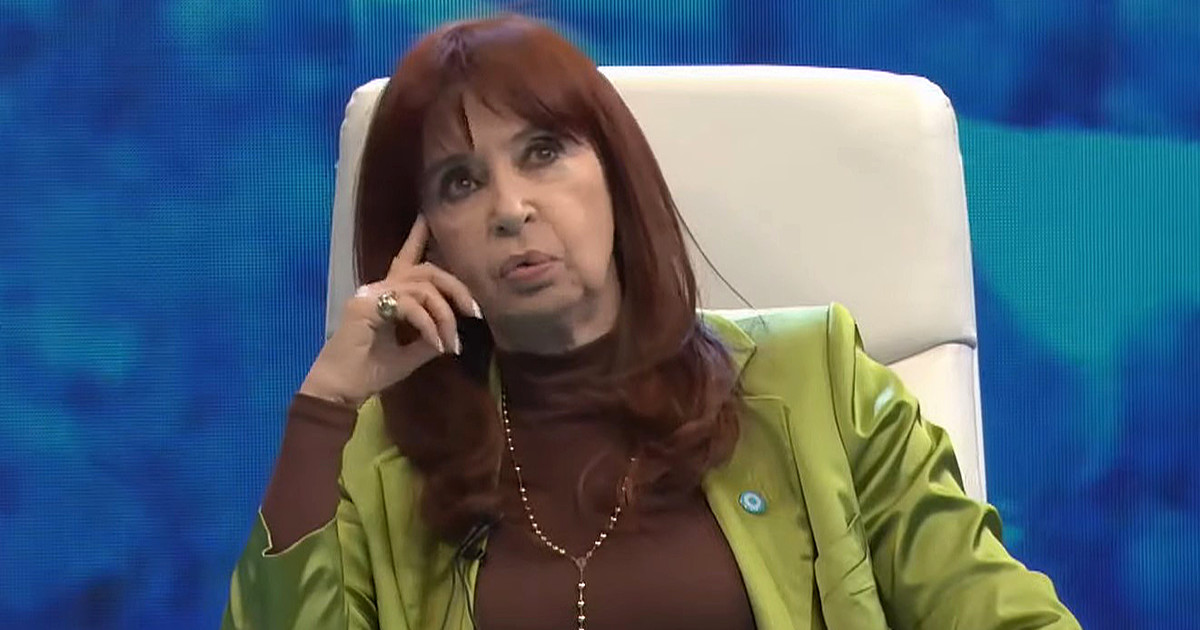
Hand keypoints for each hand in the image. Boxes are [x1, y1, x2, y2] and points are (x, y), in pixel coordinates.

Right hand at [299, 215, 480, 408]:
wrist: (339, 391)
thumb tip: (452, 334)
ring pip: (422, 289)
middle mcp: (377, 289)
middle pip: (426, 271)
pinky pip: (409, 306)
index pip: (404, 260)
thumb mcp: (409, 355)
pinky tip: (436, 345)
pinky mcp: (367, 307)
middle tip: (474, 312)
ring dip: (444, 316)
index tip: (426, 218)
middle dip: (455, 288)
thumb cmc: (368, 373)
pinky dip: (429, 325)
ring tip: (451, 343)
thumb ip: (428, 339)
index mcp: (385, 296)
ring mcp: (370, 295)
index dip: (416, 238)